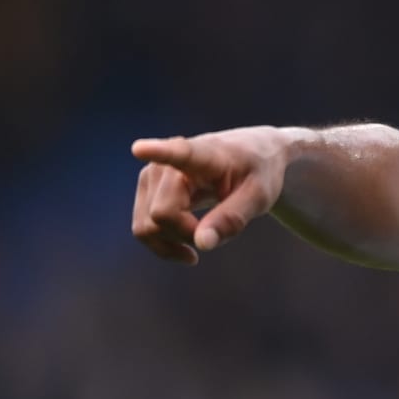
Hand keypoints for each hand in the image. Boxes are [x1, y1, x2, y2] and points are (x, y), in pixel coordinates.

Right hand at [130, 128, 291, 263]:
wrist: (251, 156)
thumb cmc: (258, 172)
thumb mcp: (259, 196)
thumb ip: (231, 218)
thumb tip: (201, 243)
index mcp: (202, 154)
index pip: (177, 153)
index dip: (157, 152)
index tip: (139, 149)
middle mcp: (167, 162)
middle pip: (161, 214)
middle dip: (187, 234)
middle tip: (219, 231)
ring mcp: (151, 176)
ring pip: (146, 226)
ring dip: (173, 243)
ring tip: (207, 238)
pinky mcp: (146, 189)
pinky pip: (142, 228)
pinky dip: (163, 245)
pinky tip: (188, 249)